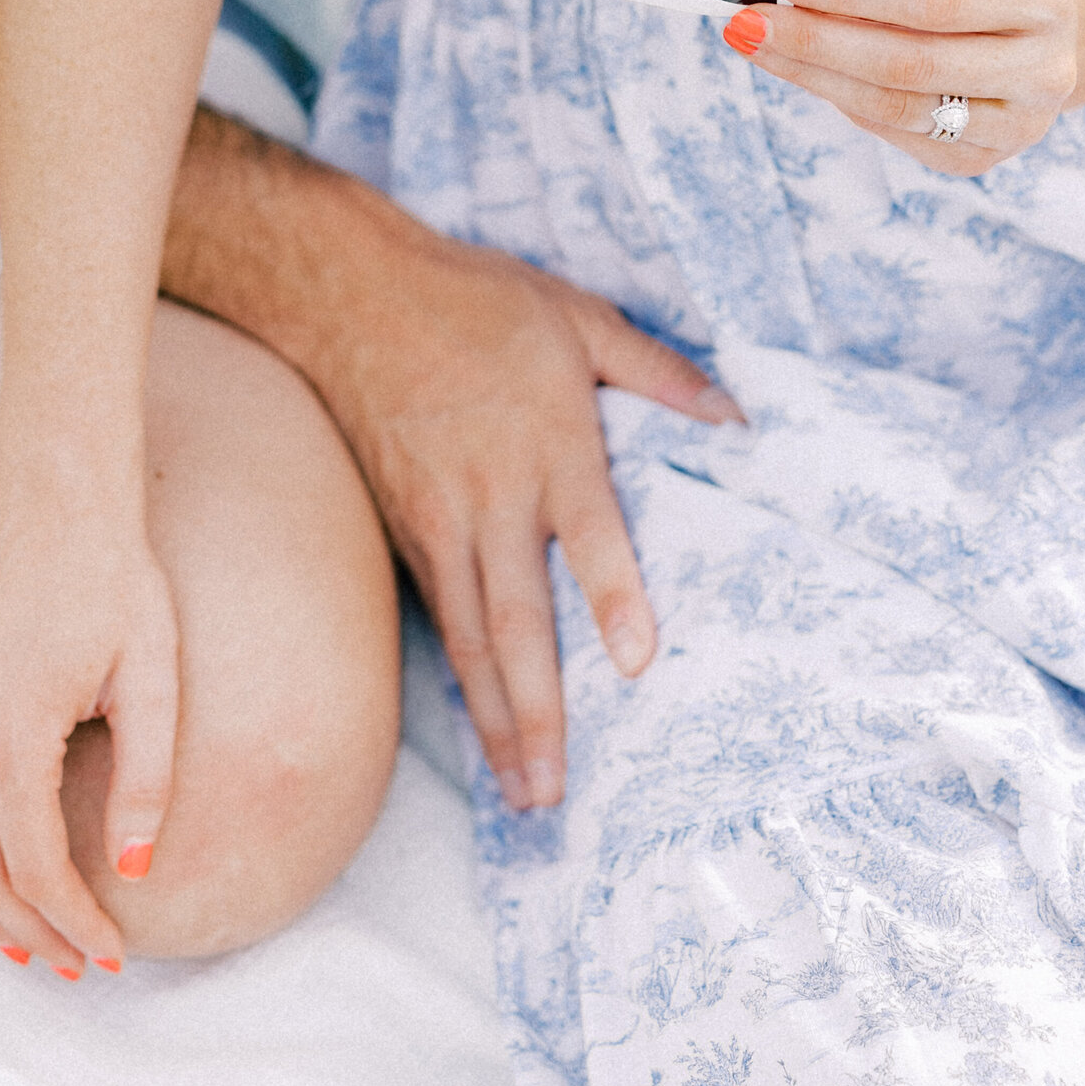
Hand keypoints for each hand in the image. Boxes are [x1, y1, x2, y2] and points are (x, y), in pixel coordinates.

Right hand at [0, 502, 178, 974]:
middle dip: (28, 931)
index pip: (38, 870)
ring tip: (21, 937)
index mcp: (11, 741)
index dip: (74, 924)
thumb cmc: (119, 586)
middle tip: (73, 965)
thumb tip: (138, 874)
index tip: (112, 956)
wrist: (58, 501)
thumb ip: (146, 781)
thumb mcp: (154, 682)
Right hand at [305, 228, 742, 811]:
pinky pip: (440, 619)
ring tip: (524, 790)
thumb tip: (737, 416)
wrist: (348, 294)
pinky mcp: (404, 530)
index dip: (612, 597)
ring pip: (470, 638)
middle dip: (537, 712)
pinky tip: (482, 727)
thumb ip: (656, 370)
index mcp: (550, 443)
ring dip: (496, 720)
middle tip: (557, 791)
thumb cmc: (474, 301)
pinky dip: (461, 680)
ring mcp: (439, 521)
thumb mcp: (577, 316)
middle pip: (516, 620)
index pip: (590, 533)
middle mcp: (491, 496)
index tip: (637, 662)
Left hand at [721, 0, 1084, 175]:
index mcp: (1041, 0)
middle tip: (749, 22)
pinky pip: (894, 132)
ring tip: (760, 46)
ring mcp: (1016, 125)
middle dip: (815, 43)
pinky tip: (813, 74)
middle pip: (907, 65)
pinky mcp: (981, 160)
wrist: (1053, 39)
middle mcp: (1042, 70)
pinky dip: (845, 100)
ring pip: (893, 108)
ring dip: (813, 77)